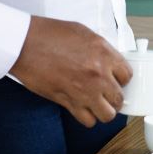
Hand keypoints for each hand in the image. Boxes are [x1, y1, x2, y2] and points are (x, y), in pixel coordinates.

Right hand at [10, 16, 131, 126]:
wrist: (25, 44)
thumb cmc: (50, 34)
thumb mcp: (84, 33)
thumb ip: (100, 49)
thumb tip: (108, 61)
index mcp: (104, 53)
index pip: (127, 75)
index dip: (122, 79)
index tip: (117, 80)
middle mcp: (98, 74)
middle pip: (119, 98)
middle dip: (114, 97)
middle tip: (107, 94)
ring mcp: (84, 91)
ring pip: (107, 115)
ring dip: (103, 110)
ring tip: (97, 103)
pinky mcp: (68, 102)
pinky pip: (87, 120)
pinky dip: (87, 117)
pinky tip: (83, 108)